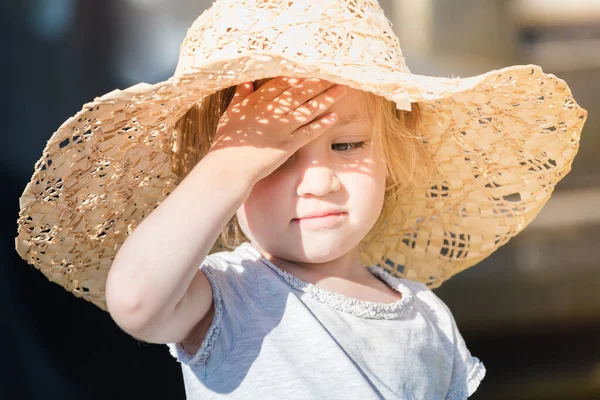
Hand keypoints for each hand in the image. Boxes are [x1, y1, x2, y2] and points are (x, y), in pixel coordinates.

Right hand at [208, 76, 347, 182]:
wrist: (229, 167)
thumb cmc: (228, 141)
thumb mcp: (231, 114)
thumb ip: (240, 96)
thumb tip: (247, 81)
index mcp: (257, 102)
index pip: (281, 83)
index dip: (298, 74)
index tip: (312, 66)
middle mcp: (271, 112)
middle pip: (298, 92)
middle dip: (317, 81)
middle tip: (334, 73)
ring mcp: (281, 128)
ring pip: (307, 109)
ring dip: (326, 98)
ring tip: (341, 89)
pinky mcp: (288, 145)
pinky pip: (308, 132)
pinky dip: (321, 124)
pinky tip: (334, 117)